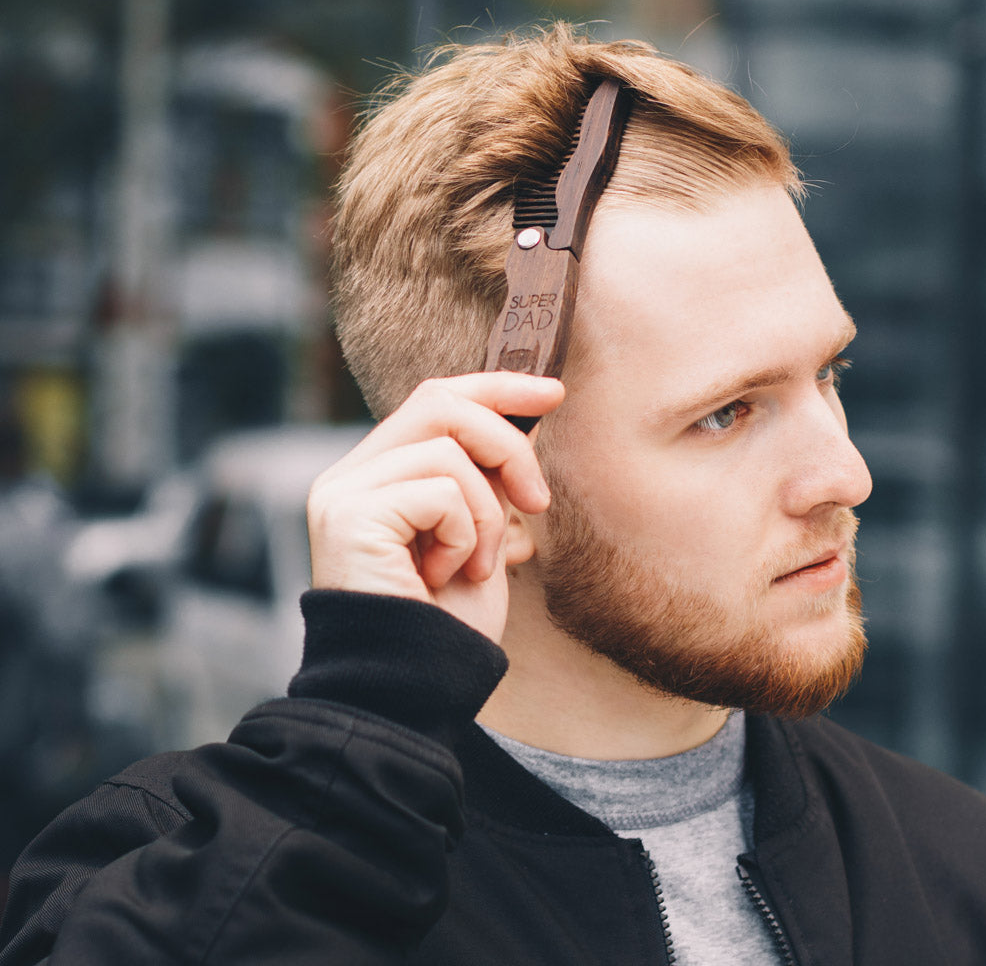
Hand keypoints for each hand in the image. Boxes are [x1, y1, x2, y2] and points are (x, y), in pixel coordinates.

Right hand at [307, 373, 563, 641]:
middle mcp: (349, 476)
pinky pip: (438, 490)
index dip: (495, 387)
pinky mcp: (348, 515)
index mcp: (377, 475)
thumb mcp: (480, 532)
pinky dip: (464, 534)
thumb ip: (486, 476)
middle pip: (438, 402)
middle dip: (506, 441)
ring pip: (448, 450)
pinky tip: (444, 576)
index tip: (553, 393)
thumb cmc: (448, 622)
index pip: (433, 399)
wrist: (416, 688)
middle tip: (537, 501)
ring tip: (477, 567)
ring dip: (487, 513)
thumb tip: (527, 417)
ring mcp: (343, 493)